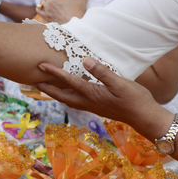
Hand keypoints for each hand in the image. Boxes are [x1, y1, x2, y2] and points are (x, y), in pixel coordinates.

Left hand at [36, 57, 159, 128]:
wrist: (144, 117)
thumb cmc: (135, 99)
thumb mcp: (120, 83)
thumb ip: (102, 72)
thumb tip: (85, 61)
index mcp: (92, 94)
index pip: (68, 82)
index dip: (54, 73)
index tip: (41, 65)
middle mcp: (88, 102)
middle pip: (61, 95)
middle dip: (46, 87)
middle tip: (32, 79)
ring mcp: (92, 106)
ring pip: (67, 99)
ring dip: (55, 92)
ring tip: (45, 85)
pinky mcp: (97, 107)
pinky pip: (76, 100)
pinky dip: (67, 94)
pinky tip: (68, 91)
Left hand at [38, 0, 85, 23]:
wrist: (75, 24)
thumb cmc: (78, 10)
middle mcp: (50, 0)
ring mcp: (47, 8)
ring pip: (42, 1)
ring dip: (45, 1)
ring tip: (51, 4)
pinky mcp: (46, 15)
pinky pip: (38, 10)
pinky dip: (40, 8)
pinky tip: (44, 9)